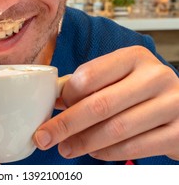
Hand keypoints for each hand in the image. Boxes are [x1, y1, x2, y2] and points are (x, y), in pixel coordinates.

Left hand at [34, 46, 178, 160]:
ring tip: (65, 149)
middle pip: (100, 104)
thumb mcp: (118, 76)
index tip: (54, 108)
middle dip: (65, 125)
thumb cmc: (139, 89)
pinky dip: (108, 153)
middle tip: (44, 138)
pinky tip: (94, 152)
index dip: (67, 95)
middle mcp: (155, 76)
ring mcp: (172, 104)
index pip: (89, 75)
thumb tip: (51, 100)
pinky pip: (135, 147)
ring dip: (84, 142)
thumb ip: (89, 84)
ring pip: (116, 128)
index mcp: (133, 57)